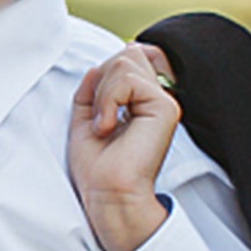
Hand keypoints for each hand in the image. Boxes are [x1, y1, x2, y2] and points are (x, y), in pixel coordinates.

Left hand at [67, 43, 179, 250]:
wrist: (108, 197)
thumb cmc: (97, 169)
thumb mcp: (86, 118)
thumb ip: (92, 89)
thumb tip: (96, 67)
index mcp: (143, 101)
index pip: (128, 57)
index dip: (105, 73)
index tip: (95, 109)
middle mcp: (157, 99)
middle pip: (128, 53)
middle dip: (102, 78)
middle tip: (97, 116)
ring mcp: (164, 102)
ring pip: (126, 60)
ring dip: (103, 91)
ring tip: (102, 124)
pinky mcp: (164, 108)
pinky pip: (128, 80)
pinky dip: (108, 99)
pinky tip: (107, 126)